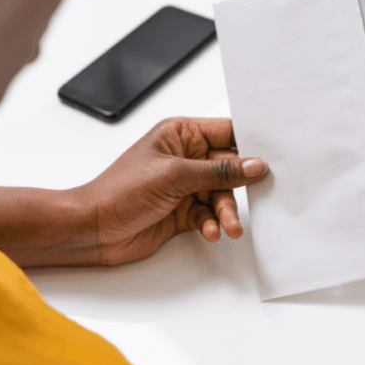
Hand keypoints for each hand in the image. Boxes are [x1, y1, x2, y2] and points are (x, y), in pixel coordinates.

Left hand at [72, 117, 268, 264]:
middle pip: (229, 168)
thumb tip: (255, 165)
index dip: (251, 144)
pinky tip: (208, 231)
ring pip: (221, 195)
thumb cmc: (118, 192)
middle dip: (239, 187)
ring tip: (228, 226)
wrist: (91, 229)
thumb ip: (219, 172)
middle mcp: (185, 157)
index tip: (272, 158)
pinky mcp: (182, 210)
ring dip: (226, 212)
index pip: (227, 133)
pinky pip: (208, 215)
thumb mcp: (174, 176)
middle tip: (254, 200)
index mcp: (180, 134)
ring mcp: (183, 185)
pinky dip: (211, 224)